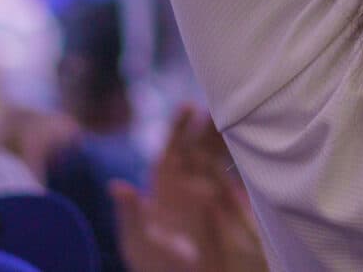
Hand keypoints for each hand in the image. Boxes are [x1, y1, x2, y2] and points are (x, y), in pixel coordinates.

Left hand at [113, 108, 267, 271]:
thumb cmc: (158, 267)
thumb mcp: (139, 242)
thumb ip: (130, 215)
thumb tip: (117, 186)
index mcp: (165, 188)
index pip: (172, 149)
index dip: (179, 127)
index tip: (188, 107)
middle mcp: (189, 185)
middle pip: (199, 146)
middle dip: (208, 125)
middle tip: (219, 108)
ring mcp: (212, 192)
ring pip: (219, 156)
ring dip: (225, 137)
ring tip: (235, 119)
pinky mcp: (232, 203)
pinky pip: (236, 174)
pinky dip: (240, 158)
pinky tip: (245, 145)